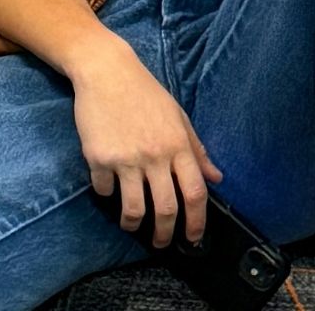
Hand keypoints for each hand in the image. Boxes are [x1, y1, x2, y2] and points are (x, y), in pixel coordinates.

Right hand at [72, 47, 223, 248]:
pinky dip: (106, 194)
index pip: (195, 193)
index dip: (197, 221)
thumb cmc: (144, 92)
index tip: (193, 237)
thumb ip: (196, 149)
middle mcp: (155, 155)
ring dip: (133, 224)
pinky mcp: (99, 158)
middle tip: (162, 243)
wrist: (106, 71)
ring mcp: (126, 158)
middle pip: (166, 208)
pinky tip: (108, 188)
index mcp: (178, 145)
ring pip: (134, 208)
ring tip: (132, 224)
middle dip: (165, 234)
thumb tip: (216, 176)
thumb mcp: (178, 116)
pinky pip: (104, 189)